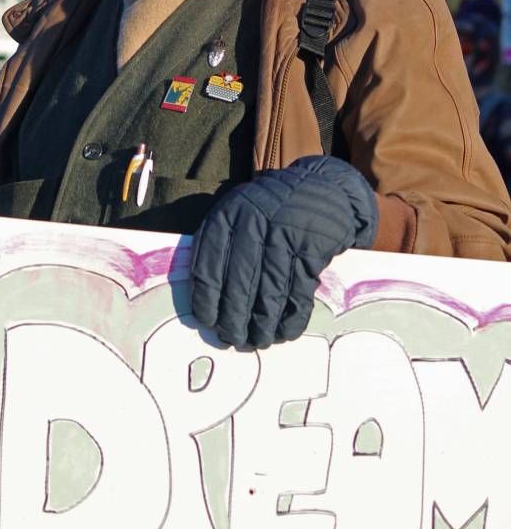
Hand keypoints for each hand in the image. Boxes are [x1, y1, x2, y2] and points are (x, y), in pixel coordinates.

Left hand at [190, 155, 377, 348]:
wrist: (321, 188)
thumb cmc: (271, 210)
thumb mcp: (240, 214)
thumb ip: (222, 247)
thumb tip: (209, 302)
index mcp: (228, 215)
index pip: (209, 264)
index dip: (207, 299)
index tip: (207, 322)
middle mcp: (254, 222)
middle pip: (239, 282)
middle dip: (235, 318)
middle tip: (234, 340)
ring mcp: (285, 233)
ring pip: (270, 291)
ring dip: (263, 324)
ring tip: (259, 341)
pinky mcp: (313, 247)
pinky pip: (299, 291)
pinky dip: (291, 317)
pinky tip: (284, 331)